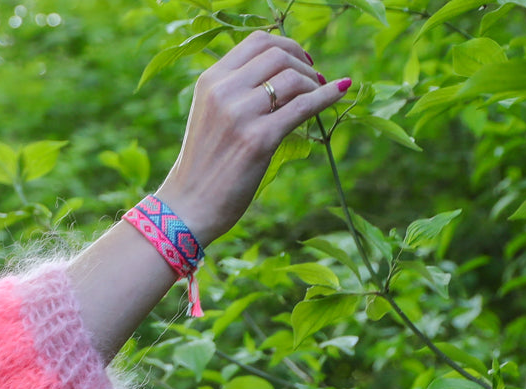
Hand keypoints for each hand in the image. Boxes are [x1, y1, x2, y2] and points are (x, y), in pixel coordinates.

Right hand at [66, 31, 351, 361]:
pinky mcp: (258, 141)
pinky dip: (327, 96)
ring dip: (314, 83)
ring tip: (319, 95)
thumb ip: (235, 92)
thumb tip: (282, 73)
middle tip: (315, 79)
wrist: (185, 210)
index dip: (286, 45)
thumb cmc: (202, 169)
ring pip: (292, 78)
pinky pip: (303, 107)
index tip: (299, 62)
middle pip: (278, 54)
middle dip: (303, 63)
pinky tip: (340, 92)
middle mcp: (224, 92)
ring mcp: (240, 115)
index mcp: (210, 81)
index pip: (257, 42)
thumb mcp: (210, 117)